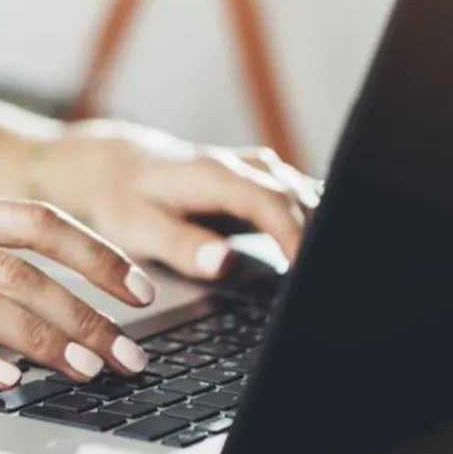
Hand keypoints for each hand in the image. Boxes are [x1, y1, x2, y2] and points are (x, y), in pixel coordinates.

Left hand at [30, 122, 319, 280]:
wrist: (116, 167)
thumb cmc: (124, 199)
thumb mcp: (138, 227)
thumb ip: (181, 245)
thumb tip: (223, 262)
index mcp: (215, 175)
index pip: (271, 202)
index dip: (296, 237)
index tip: (310, 273)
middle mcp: (244, 167)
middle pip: (299, 198)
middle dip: (322, 238)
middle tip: (331, 286)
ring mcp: (258, 172)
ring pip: (307, 196)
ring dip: (325, 230)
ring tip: (336, 274)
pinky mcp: (262, 183)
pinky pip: (301, 199)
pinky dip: (316, 223)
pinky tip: (324, 254)